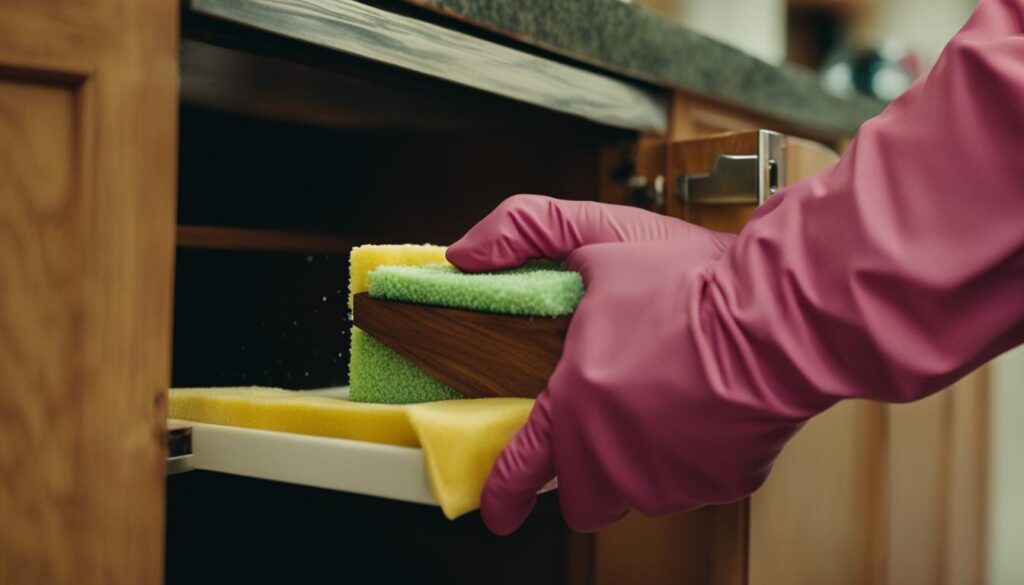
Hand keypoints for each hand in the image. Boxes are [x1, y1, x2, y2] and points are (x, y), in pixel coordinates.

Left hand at [448, 195, 815, 533]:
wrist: (782, 315)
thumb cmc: (696, 281)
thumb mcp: (599, 234)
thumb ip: (523, 230)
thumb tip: (467, 252)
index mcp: (577, 401)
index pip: (522, 467)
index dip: (503, 494)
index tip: (497, 511)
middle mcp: (615, 452)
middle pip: (581, 497)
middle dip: (583, 472)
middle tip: (605, 427)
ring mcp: (668, 476)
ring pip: (635, 491)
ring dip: (637, 461)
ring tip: (663, 402)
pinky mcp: (717, 483)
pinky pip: (689, 483)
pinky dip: (687, 458)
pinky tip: (701, 410)